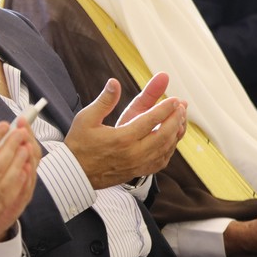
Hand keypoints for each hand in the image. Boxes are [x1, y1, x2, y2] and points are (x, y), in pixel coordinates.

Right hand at [66, 76, 186, 188]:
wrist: (75, 174)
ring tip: (180, 119)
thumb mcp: (86, 119)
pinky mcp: (137, 172)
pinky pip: (160, 161)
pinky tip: (171, 139)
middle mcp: (133, 153)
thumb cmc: (79, 145)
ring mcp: (137, 165)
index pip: (151, 121)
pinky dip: (169, 149)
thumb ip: (104, 101)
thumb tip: (114, 82)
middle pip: (164, 135)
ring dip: (176, 133)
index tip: (174, 99)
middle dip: (176, 119)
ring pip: (165, 149)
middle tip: (181, 107)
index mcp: (122, 138)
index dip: (165, 109)